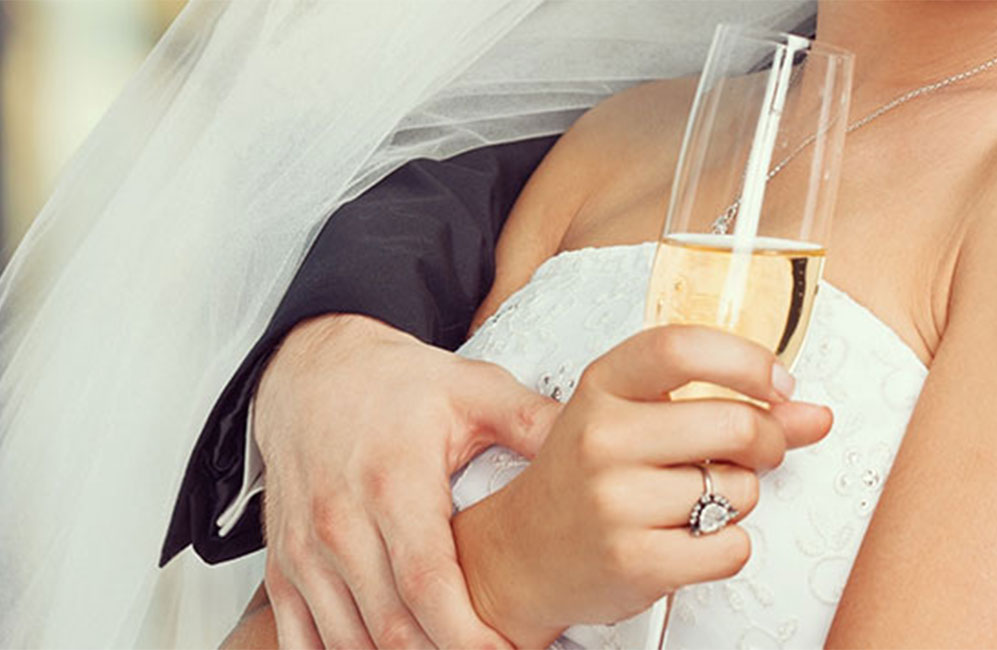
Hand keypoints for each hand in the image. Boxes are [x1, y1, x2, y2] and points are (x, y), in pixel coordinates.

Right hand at [256, 314, 558, 648]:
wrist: (311, 372)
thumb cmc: (396, 386)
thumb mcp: (474, 389)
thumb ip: (532, 421)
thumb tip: (597, 444)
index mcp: (393, 484)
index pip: (428, 581)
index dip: (467, 633)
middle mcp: (340, 523)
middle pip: (391, 625)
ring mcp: (305, 551)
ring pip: (349, 641)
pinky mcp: (284, 567)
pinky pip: (301, 638)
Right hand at [453, 325, 832, 646]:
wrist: (522, 554)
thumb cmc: (590, 477)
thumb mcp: (641, 420)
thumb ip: (729, 407)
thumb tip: (815, 415)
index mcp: (604, 385)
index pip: (684, 349)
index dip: (750, 362)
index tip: (779, 385)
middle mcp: (602, 438)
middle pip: (738, 427)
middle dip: (768, 443)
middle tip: (753, 455)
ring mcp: (614, 502)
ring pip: (742, 492)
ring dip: (739, 500)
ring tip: (693, 502)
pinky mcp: (634, 562)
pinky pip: (733, 547)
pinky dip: (728, 547)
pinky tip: (689, 540)